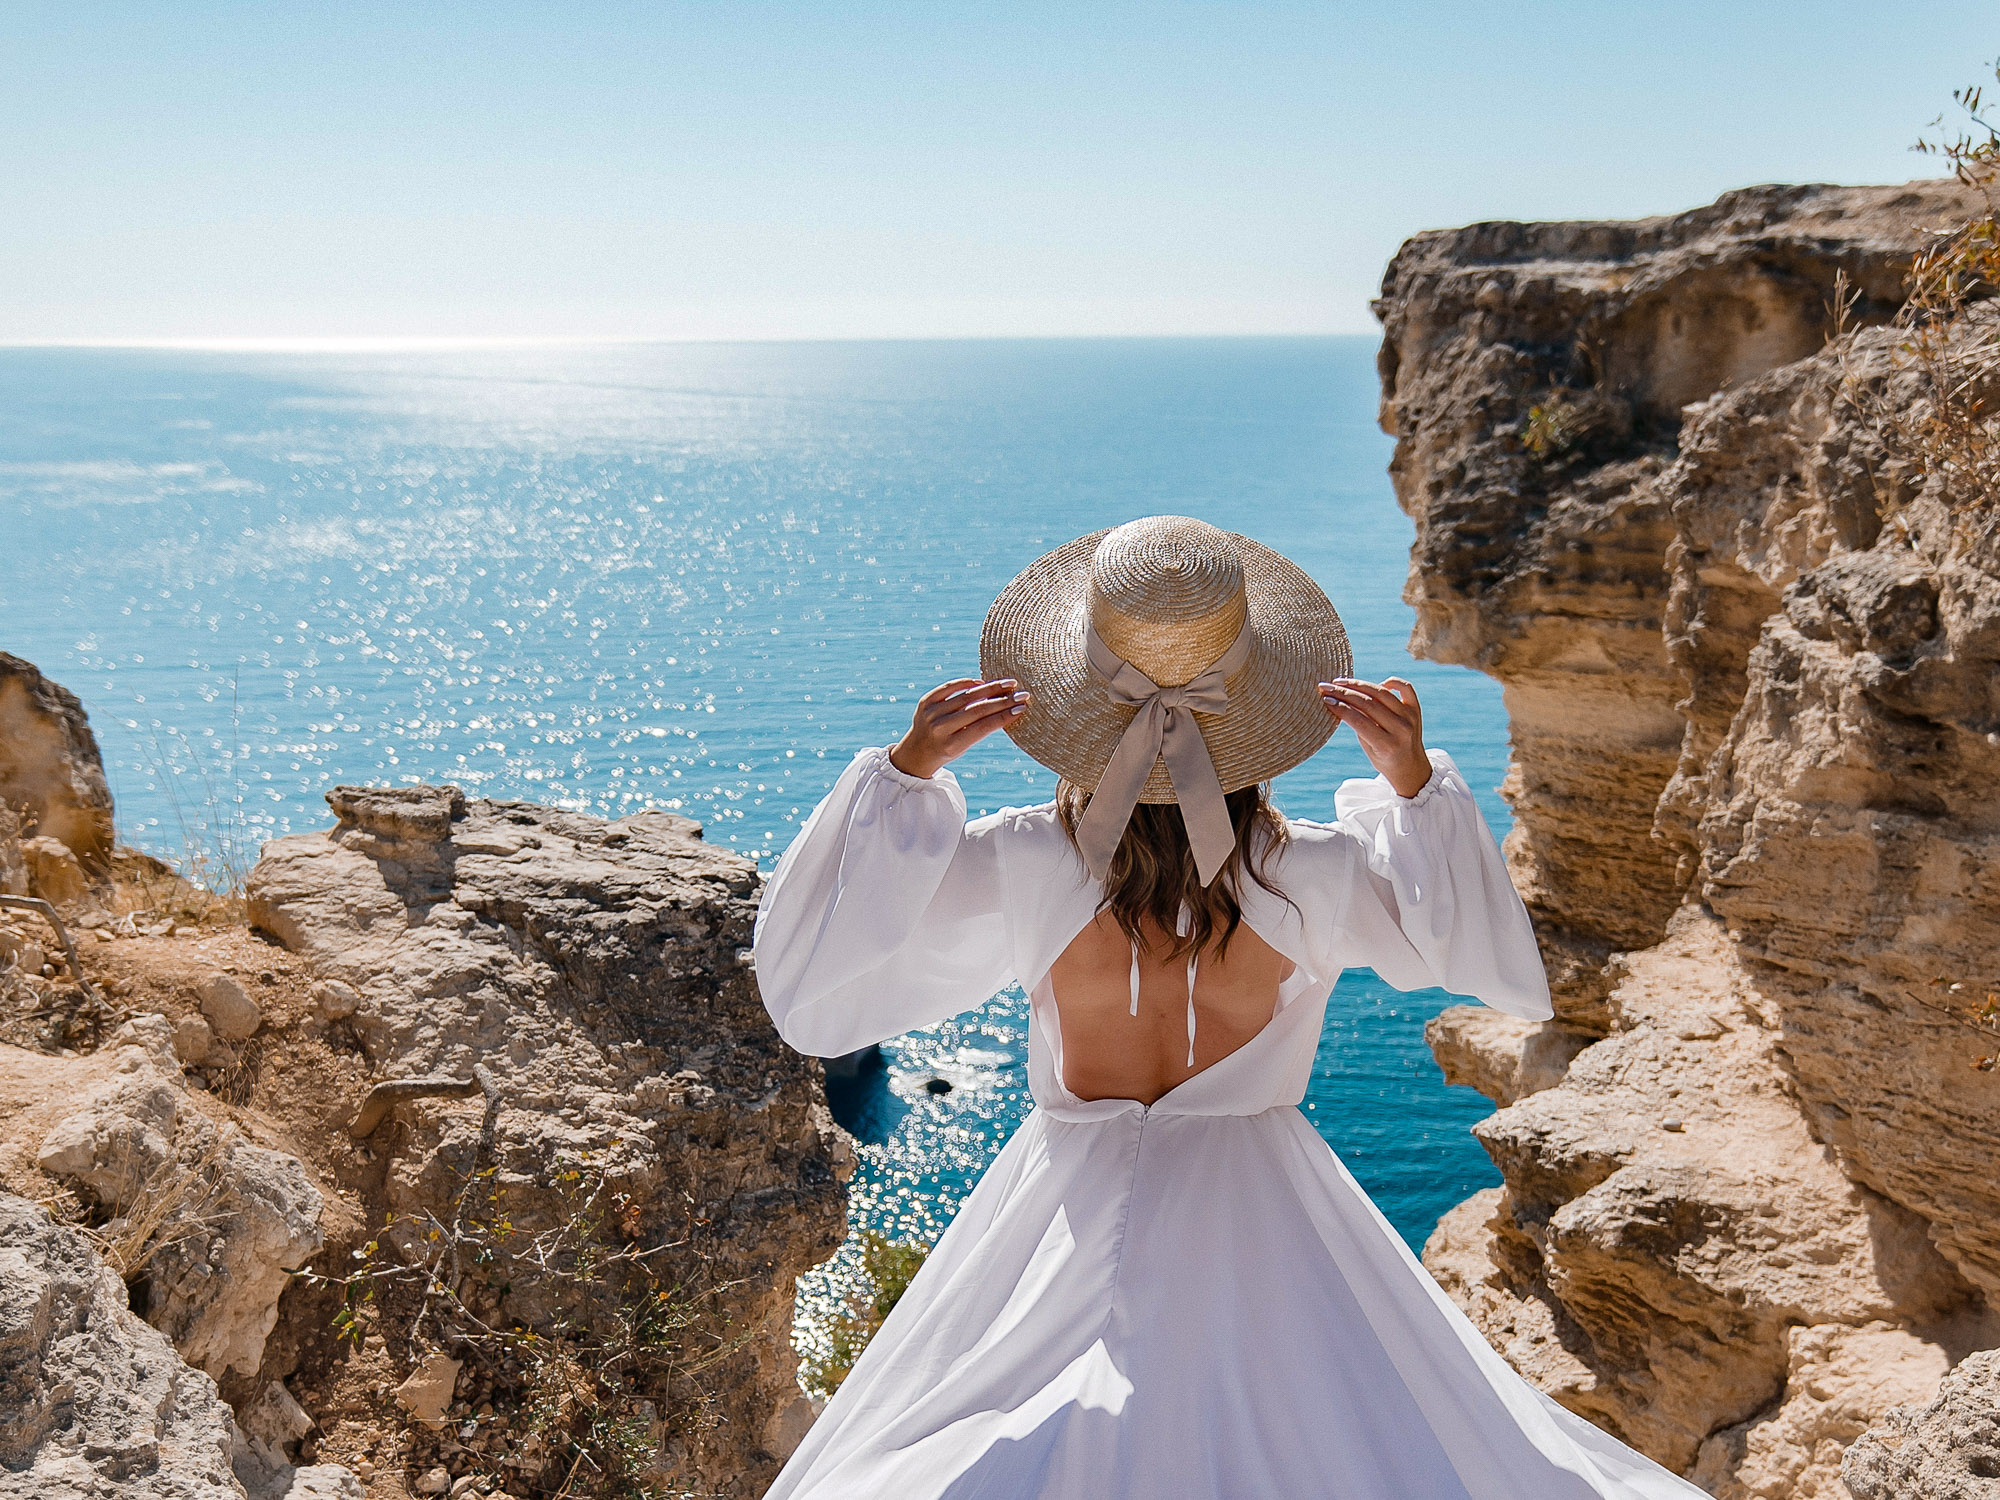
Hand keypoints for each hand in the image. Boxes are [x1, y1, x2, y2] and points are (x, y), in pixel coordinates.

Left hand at [889, 678, 1029, 778]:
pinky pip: (950, 687)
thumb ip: (980, 728)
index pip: (983, 727)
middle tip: (1022, 694)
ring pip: (967, 696)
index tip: (1022, 708)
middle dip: (1003, 700)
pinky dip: (967, 683)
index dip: (1004, 716)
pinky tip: (982, 682)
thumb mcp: (964, 746)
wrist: (916, 752)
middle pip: (977, 710)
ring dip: (990, 688)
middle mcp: (940, 728)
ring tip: (1008, 684)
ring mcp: (931, 713)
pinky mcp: (925, 701)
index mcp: (951, 745)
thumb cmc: (947, 749)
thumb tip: (1006, 705)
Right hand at [1319, 677, 1431, 797]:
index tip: (1325, 698)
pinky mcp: (1416, 709)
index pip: (1358, 720)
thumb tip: (1341, 699)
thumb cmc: (1384, 759)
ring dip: (1359, 684)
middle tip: (1326, 687)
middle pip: (1367, 703)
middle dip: (1344, 693)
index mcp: (1386, 745)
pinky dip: (1392, 681)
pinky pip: (1405, 688)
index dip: (1340, 707)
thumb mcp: (1367, 747)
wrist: (1411, 768)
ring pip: (1381, 692)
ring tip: (1341, 682)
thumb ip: (1358, 724)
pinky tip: (1378, 683)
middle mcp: (1400, 729)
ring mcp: (1410, 717)